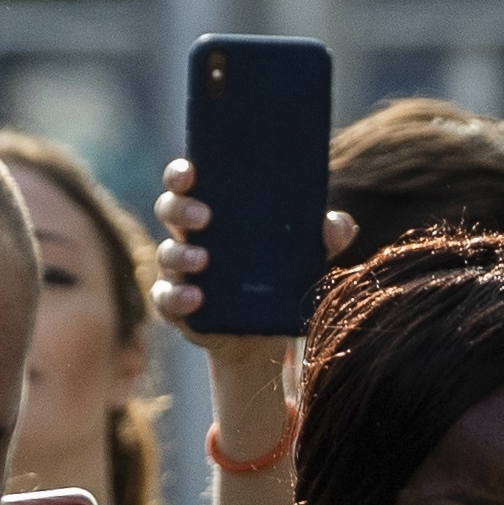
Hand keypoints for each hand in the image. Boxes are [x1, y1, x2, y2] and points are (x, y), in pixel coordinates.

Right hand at [149, 160, 356, 355]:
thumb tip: (337, 224)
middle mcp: (189, 236)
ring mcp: (179, 271)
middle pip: (169, 210)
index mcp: (211, 211)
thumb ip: (325, 237)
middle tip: (206, 217)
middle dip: (181, 209)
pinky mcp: (177, 306)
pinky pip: (166, 300)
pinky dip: (177, 298)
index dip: (181, 174)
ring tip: (205, 260)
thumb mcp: (305, 255)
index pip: (186, 183)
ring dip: (181, 255)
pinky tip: (196, 298)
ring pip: (167, 254)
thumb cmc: (280, 276)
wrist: (264, 332)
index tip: (191, 172)